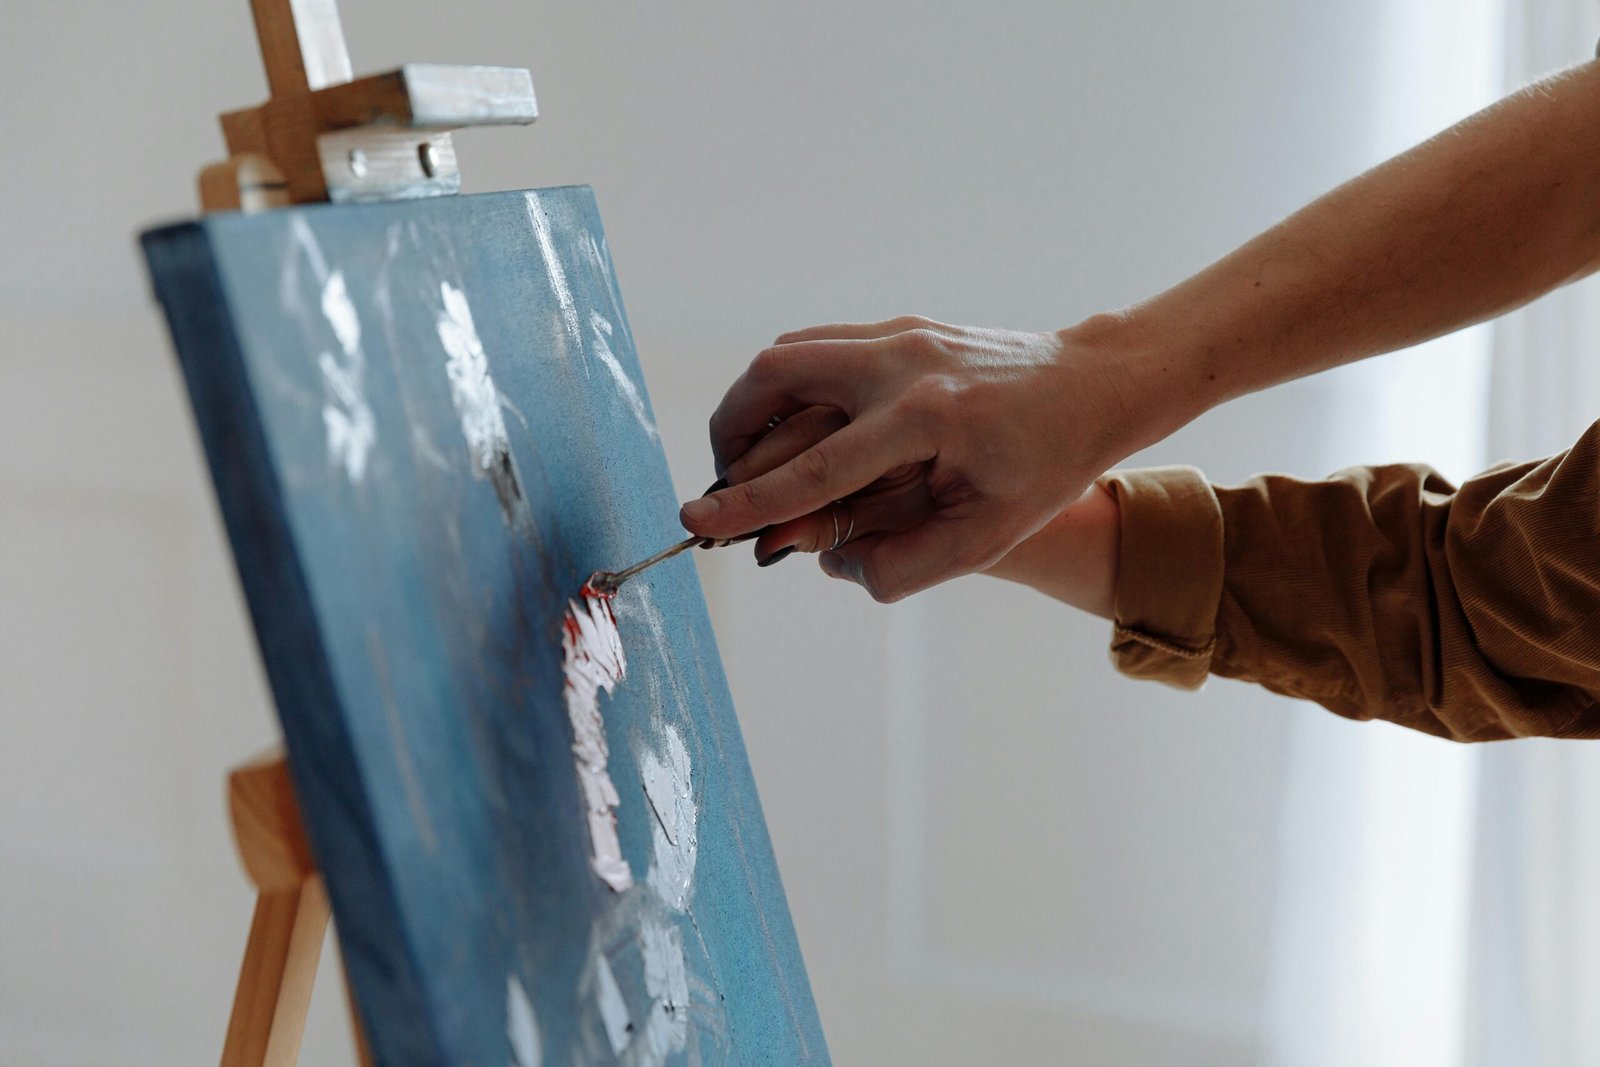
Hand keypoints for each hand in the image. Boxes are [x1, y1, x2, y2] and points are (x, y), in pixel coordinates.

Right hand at [680, 315, 1147, 600]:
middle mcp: (901, 365)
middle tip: (726, 484)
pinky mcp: (898, 327)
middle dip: (732, 434)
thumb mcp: (987, 537)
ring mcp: (898, 336)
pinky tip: (794, 425)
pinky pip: (816, 346)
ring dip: (752, 405)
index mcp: (925, 421)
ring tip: (752, 457)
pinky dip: (786, 384)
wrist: (1092, 386)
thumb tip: (831, 562)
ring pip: (787, 353)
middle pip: (775, 379)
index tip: (696, 519)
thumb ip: (904, 563)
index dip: (748, 503)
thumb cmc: (1046, 468)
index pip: (814, 470)